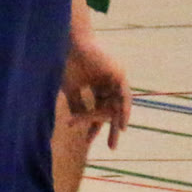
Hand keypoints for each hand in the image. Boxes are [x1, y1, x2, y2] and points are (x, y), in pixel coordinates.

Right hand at [62, 30, 130, 147]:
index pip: (98, 110)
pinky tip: (121, 122)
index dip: (92, 125)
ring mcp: (115, 79)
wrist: (70, 44)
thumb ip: (77, 105)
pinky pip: (124, 96)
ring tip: (118, 134)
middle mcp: (108, 84)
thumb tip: (79, 122)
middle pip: (111, 110)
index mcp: (97, 86)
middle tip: (112, 147)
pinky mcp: (119, 75)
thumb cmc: (67, 63)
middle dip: (111, 128)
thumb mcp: (71, 89)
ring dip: (118, 120)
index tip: (87, 140)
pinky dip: (123, 109)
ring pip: (117, 104)